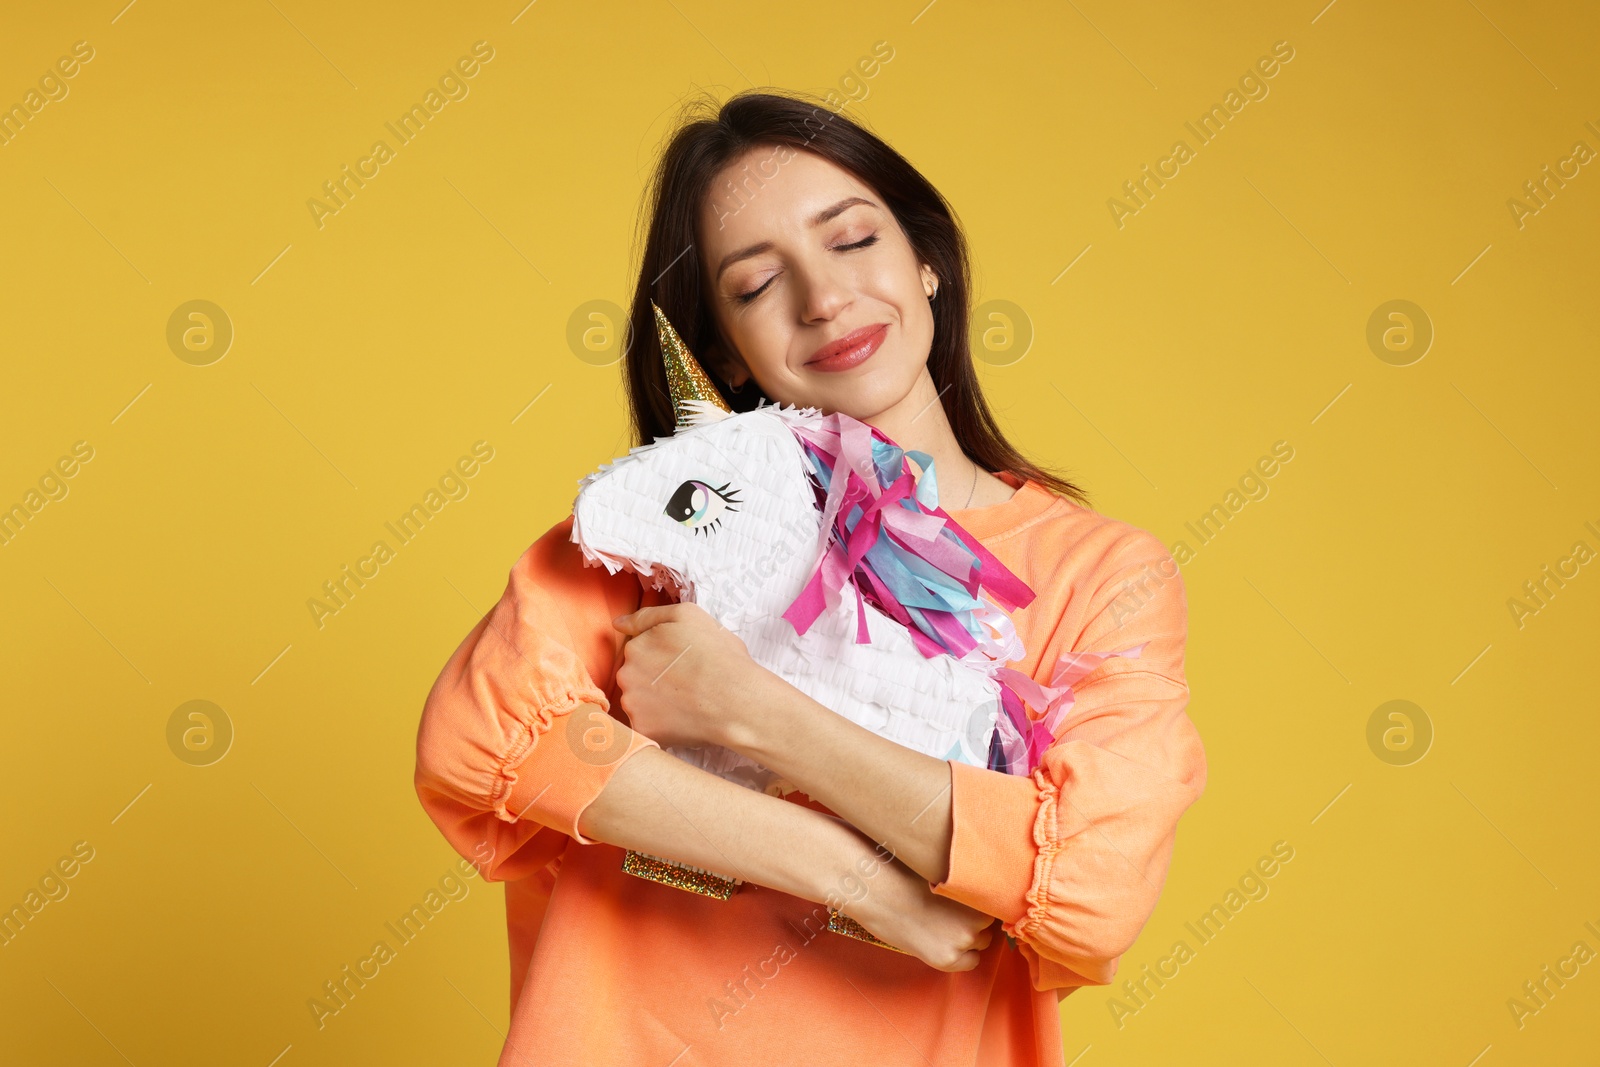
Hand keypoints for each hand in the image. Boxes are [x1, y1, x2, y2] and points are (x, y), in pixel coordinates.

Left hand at [611, 603, 761, 749]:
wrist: (738, 701)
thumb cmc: (719, 656)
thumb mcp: (688, 616)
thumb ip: (647, 616)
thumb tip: (617, 624)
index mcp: (636, 646)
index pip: (639, 650)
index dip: (663, 655)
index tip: (683, 662)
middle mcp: (626, 675)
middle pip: (635, 676)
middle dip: (655, 679)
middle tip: (686, 682)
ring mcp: (633, 704)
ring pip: (639, 702)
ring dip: (656, 702)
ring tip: (686, 701)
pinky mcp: (643, 730)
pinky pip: (646, 725)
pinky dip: (661, 724)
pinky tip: (682, 718)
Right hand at [837, 849, 995, 971]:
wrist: (878, 894)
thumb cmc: (904, 876)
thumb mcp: (944, 874)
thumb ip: (965, 887)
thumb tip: (979, 895)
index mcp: (978, 892)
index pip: (994, 904)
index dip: (980, 905)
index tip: (969, 905)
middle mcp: (977, 918)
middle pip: (990, 924)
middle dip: (975, 922)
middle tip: (953, 917)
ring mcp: (963, 940)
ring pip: (982, 942)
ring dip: (969, 938)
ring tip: (944, 928)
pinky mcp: (947, 959)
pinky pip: (971, 962)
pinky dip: (962, 957)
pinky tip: (945, 945)